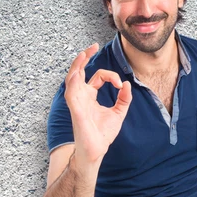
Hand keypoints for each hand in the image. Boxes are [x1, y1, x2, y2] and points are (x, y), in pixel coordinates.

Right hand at [64, 43, 131, 163]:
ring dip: (77, 64)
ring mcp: (76, 101)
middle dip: (84, 57)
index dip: (110, 76)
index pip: (98, 76)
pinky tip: (77, 72)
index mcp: (90, 95)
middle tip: (93, 46)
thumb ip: (124, 98)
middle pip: (79, 71)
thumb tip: (126, 83)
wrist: (96, 150)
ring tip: (84, 53)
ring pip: (72, 77)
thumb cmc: (103, 134)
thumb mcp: (119, 113)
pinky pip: (70, 91)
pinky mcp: (75, 108)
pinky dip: (73, 80)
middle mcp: (81, 95)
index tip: (120, 85)